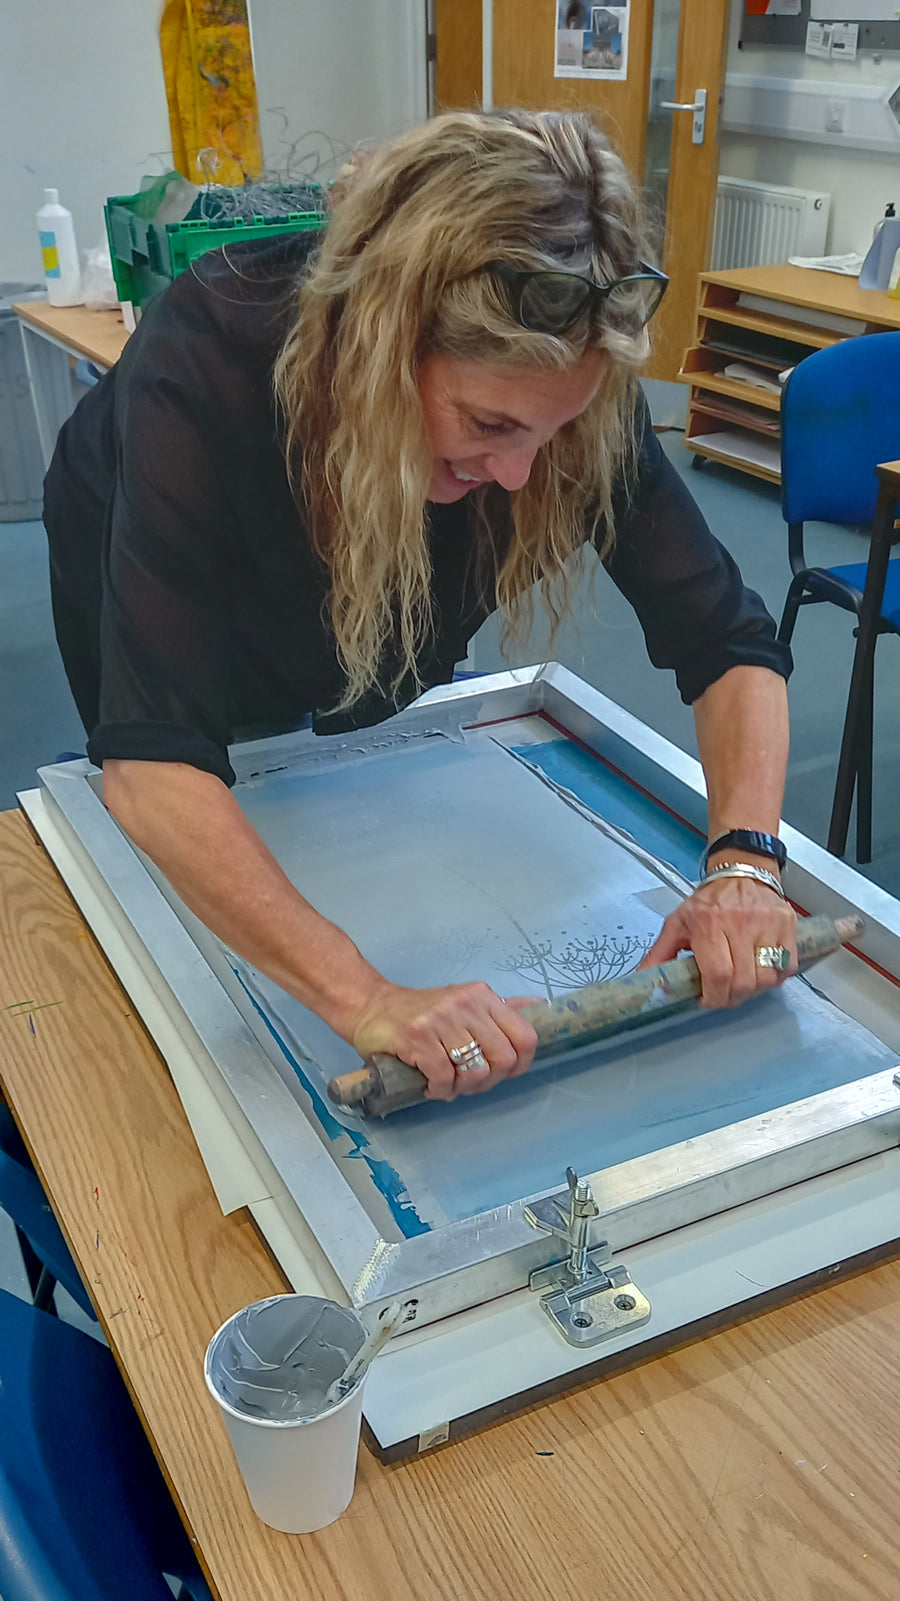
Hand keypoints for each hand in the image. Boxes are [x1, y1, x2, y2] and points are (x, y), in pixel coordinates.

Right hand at [349, 980, 538, 1100]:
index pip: (525, 1036)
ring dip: (461, 1088)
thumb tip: (540, 1005)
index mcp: (483, 996)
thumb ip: (499, 1010)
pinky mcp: (417, 1037)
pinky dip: (439, 1090)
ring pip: (475, 1072)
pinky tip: (430, 1085)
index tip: (498, 1072)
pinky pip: (444, 1078)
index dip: (519, 1064)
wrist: (371, 1007)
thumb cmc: (420, 1012)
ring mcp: (441, 1019)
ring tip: (446, 1084)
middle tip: (466, 1082)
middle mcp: (466, 1004)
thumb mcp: (464, 1002)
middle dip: (487, 1081)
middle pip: (503, 1060)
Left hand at [638, 874, 796, 1007]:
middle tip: (723, 995)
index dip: (714, 996)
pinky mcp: (788, 925)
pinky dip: (775, 977)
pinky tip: (760, 970)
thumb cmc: (709, 901)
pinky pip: (787, 967)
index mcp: (709, 923)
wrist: (742, 871)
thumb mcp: (678, 922)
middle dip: (732, 998)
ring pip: (767, 978)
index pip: (718, 974)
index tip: (707, 999)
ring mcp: (768, 923)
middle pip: (744, 982)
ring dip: (754, 990)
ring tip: (742, 983)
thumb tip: (643, 979)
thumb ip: (660, 953)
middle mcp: (741, 922)